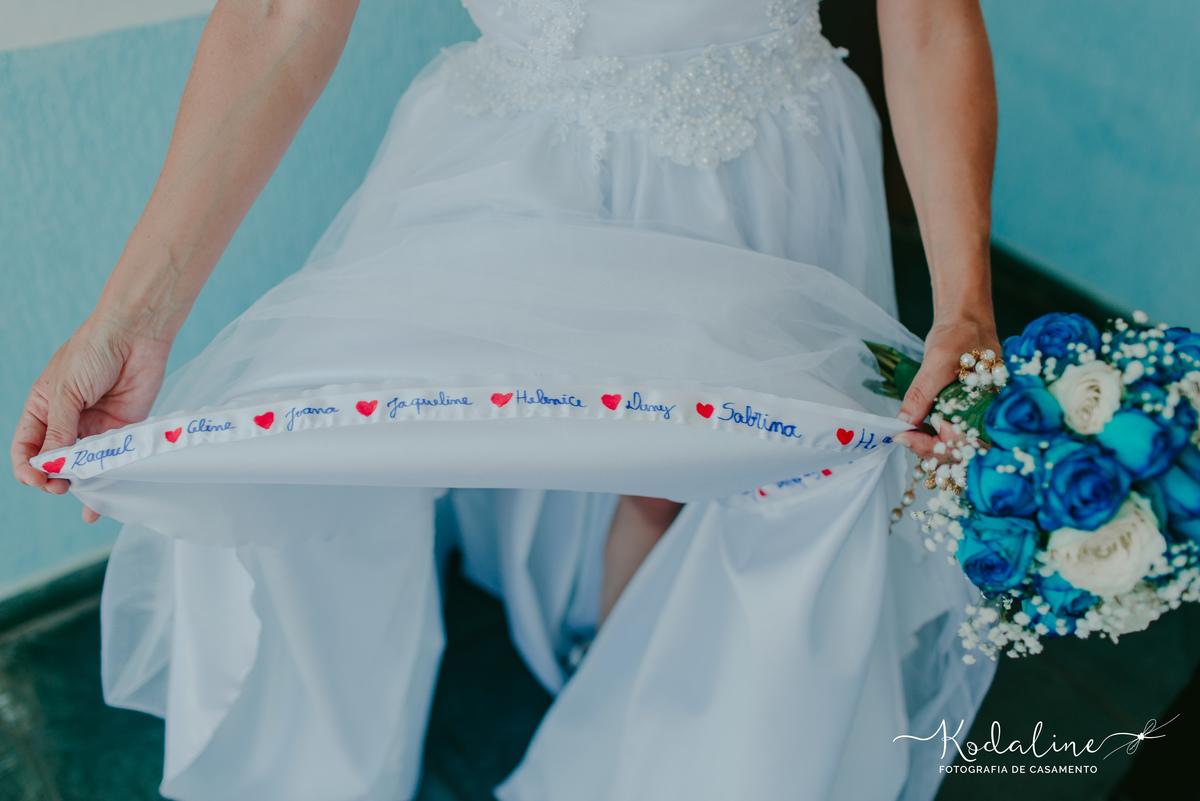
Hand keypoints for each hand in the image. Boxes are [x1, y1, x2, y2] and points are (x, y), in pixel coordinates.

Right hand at [11, 316, 170, 521]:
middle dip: (53, 478)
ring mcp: (95, 427)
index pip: (26, 448)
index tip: (36, 480)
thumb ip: (59, 429)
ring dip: (82, 483)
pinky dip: (109, 477)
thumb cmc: (93, 351)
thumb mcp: (66, 390)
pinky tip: (106, 494)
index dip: (27, 468)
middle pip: (55, 461)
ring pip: (84, 465)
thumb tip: (49, 464)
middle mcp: (67, 421)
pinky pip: (113, 458)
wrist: (136, 334)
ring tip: (84, 494)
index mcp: (43, 408)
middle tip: (61, 487)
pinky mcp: (123, 429)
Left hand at [895, 314, 1000, 460]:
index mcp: (991, 407)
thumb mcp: (938, 361)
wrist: (965, 320)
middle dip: (928, 449)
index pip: (965, 444)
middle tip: (902, 436)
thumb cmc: (960, 335)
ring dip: (929, 446)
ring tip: (908, 434)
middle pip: (961, 453)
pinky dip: (933, 437)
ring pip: (956, 448)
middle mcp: (990, 418)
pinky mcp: (968, 415)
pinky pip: (953, 436)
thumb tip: (904, 421)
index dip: (933, 446)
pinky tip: (917, 430)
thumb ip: (922, 393)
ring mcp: (980, 418)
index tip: (904, 437)